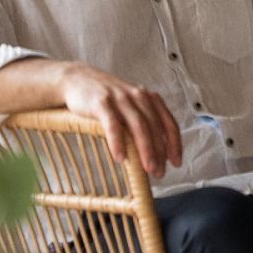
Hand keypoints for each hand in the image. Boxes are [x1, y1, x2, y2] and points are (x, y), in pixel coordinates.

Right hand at [56, 62, 183, 178]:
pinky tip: (120, 158)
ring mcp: (120, 98)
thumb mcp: (129, 105)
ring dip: (145, 149)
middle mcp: (138, 96)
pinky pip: (113, 125)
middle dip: (160, 152)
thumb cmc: (106, 99)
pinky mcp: (102, 102)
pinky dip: (118, 142)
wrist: (76, 79)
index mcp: (149, 98)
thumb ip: (143, 121)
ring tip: (148, 169)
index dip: (175, 144)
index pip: (169, 123)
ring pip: (139, 126)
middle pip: (155, 127)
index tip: (176, 163)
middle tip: (160, 173)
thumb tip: (157, 152)